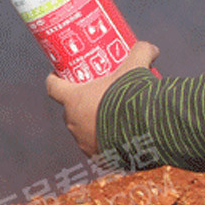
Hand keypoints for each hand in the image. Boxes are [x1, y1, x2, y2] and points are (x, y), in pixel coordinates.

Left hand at [46, 41, 159, 155]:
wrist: (147, 130)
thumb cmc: (132, 96)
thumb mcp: (136, 68)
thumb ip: (140, 53)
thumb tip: (151, 47)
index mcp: (73, 99)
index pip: (52, 87)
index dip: (54, 79)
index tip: (58, 75)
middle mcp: (73, 122)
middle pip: (70, 109)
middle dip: (80, 103)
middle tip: (97, 95)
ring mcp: (82, 142)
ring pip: (83, 129)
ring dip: (92, 123)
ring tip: (113, 117)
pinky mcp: (96, 157)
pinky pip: (96, 148)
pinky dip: (104, 141)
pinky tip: (119, 137)